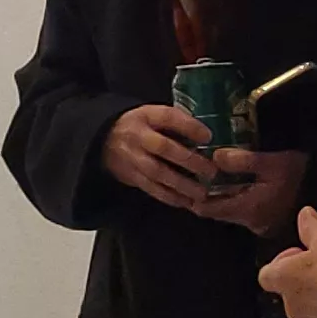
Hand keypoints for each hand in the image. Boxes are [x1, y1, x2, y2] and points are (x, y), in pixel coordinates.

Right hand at [104, 105, 225, 216]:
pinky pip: (151, 189)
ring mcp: (133, 158)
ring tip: (202, 193)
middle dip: (189, 160)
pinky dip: (170, 197)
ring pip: (157, 172)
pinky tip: (186, 202)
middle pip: (163, 148)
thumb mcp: (154, 115)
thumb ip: (176, 123)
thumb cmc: (141, 126)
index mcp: (146, 116)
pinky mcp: (131, 176)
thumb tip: (208, 137)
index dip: (188, 126)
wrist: (105, 140)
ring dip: (182, 184)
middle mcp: (138, 136)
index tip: (208, 136)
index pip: (167, 117)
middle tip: (211, 171)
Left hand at [198, 149, 309, 234]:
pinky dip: (231, 197)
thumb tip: (214, 156)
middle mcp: (250, 220)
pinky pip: (241, 209)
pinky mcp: (267, 217)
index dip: (190, 197)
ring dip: (217, 196)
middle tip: (189, 175)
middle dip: (202, 195)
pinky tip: (229, 182)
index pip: (208, 209)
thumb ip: (242, 160)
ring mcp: (259, 221)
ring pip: (228, 211)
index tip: (181, 181)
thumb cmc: (302, 175)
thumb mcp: (273, 163)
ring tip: (205, 176)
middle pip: (216, 211)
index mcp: (247, 209)